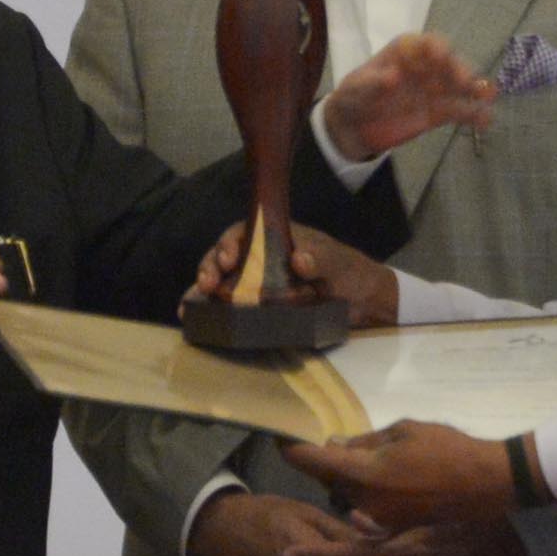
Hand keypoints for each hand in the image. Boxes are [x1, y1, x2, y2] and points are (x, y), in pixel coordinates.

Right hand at [190, 221, 398, 326]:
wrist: (365, 305)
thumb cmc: (350, 273)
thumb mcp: (339, 263)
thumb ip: (322, 259)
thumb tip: (298, 259)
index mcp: (276, 239)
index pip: (244, 233)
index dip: (229, 243)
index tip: (227, 258)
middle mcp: (262, 260)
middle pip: (225, 258)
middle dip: (209, 268)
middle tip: (206, 285)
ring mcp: (259, 285)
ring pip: (222, 283)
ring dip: (203, 292)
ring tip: (191, 306)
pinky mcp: (261, 310)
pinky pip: (231, 309)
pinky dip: (213, 313)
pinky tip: (197, 322)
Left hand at [281, 419, 511, 532]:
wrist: (488, 483)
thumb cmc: (448, 449)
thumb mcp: (405, 431)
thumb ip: (365, 440)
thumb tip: (335, 444)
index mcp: (364, 472)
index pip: (314, 462)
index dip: (293, 450)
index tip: (281, 441)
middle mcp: (364, 502)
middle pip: (328, 485)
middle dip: (323, 468)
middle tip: (321, 449)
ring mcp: (380, 522)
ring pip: (345, 503)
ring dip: (343, 485)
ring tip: (356, 468)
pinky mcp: (395, 533)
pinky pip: (366, 521)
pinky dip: (362, 508)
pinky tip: (373, 496)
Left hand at [323, 31, 496, 163]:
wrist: (354, 126)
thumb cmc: (354, 96)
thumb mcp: (356, 88)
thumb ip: (373, 83)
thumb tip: (393, 78)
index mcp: (406, 52)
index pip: (426, 43)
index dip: (436, 48)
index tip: (441, 57)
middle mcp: (426, 67)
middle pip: (449, 63)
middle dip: (460, 69)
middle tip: (467, 82)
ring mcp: (434, 89)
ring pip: (460, 86)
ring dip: (476, 89)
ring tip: (489, 96)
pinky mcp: (439, 112)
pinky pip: (460, 110)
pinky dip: (473, 114)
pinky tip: (486, 120)